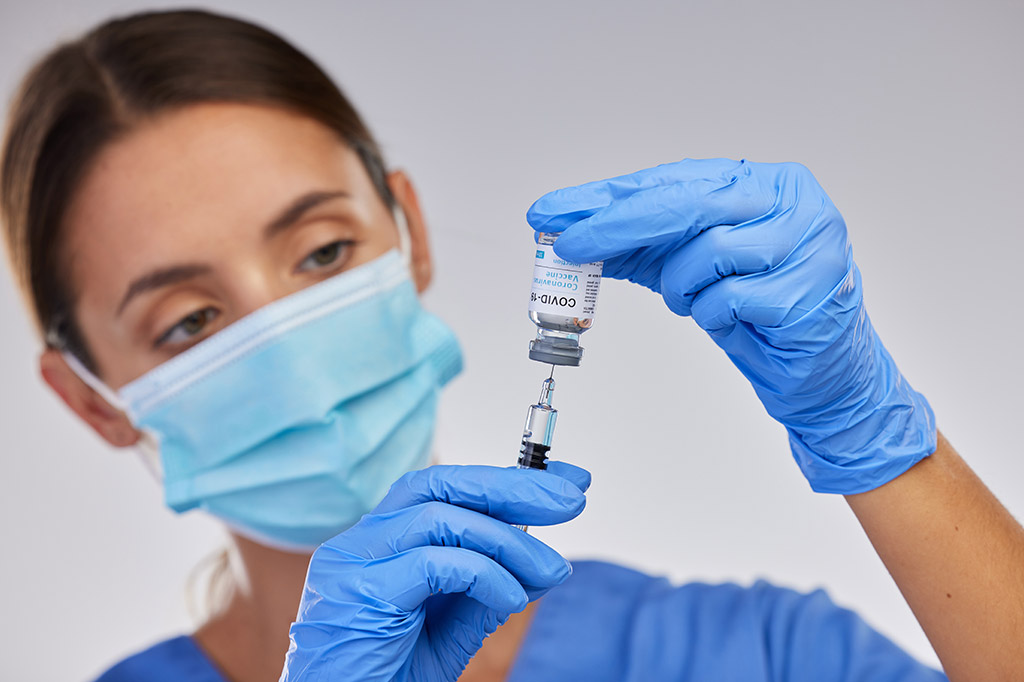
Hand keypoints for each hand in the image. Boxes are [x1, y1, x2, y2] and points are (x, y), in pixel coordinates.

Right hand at [279, 462, 589, 681]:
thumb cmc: (385, 679)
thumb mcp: (449, 630)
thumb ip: (488, 590)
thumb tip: (544, 562)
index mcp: (380, 541)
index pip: (446, 488)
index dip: (507, 479)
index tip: (565, 481)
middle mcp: (361, 541)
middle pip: (441, 485)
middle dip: (513, 487)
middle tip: (571, 499)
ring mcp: (354, 561)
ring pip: (442, 517)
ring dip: (509, 541)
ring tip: (552, 569)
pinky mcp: (360, 591)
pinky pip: (436, 563)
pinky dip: (486, 575)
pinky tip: (513, 599)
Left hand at [527, 158, 933, 493]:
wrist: (816, 371)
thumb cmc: (750, 308)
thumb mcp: (686, 264)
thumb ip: (635, 241)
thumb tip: (563, 228)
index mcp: (761, 180)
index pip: (671, 179)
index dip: (608, 198)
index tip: (553, 212)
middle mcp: (791, 198)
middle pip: (686, 201)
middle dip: (617, 225)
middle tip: (570, 245)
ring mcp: (810, 239)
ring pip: (707, 250)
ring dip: (682, 287)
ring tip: (696, 301)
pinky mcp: (813, 286)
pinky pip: (729, 298)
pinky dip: (712, 314)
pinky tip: (732, 318)